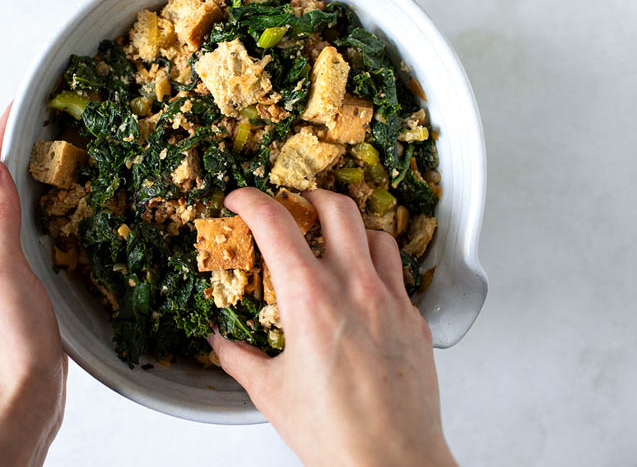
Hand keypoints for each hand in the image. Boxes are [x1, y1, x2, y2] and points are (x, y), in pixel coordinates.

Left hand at [0, 106, 66, 466]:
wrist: (17, 397)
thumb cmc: (8, 344)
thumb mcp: (3, 273)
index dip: (1, 136)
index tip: (23, 104)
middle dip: (15, 150)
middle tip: (47, 120)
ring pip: (9, 207)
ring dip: (28, 177)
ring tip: (56, 151)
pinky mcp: (15, 281)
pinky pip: (24, 231)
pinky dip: (40, 208)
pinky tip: (60, 205)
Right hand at [208, 188, 455, 466]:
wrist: (392, 463)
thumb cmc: (335, 434)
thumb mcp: (270, 393)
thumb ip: (239, 358)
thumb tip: (221, 342)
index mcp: (311, 300)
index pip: (276, 225)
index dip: (252, 202)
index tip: (241, 200)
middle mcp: (355, 289)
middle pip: (337, 208)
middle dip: (310, 196)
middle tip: (295, 207)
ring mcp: (391, 301)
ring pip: (376, 233)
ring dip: (351, 229)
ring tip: (335, 242)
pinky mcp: (416, 320)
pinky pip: (399, 273)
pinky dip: (378, 266)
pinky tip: (364, 288)